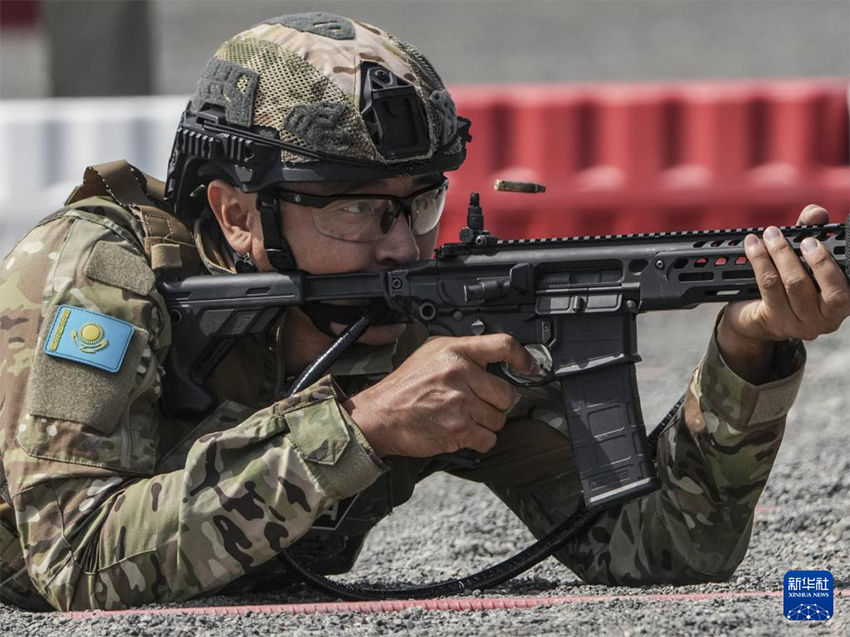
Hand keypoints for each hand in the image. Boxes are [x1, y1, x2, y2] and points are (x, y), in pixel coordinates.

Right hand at [344, 334, 536, 457]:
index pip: (502, 345)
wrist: (379, 416)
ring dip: (485, 423)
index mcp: (454, 351)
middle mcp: (459, 373)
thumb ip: (461, 354)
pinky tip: (461, 432)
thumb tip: (492, 360)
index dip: (523, 357)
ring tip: (462, 417)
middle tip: (476, 403)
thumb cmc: (403, 388)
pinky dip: (478, 440)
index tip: (530, 367)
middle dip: (495, 402)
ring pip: (498, 418)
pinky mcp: (459, 429)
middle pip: (506, 392)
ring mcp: (460, 402)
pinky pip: (488, 439)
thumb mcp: (430, 354)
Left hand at [722, 204, 848, 342]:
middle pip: (830, 289)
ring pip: (794, 284)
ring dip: (781, 254)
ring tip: (771, 235)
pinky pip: (769, 286)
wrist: (755, 318)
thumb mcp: (803, 256)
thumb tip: (816, 213)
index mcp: (844, 303)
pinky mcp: (775, 320)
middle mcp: (828, 318)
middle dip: (817, 259)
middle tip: (804, 239)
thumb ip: (812, 231)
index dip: (837, 265)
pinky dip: (760, 261)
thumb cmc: (787, 282)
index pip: (848, 288)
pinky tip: (753, 246)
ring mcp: (801, 323)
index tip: (827, 244)